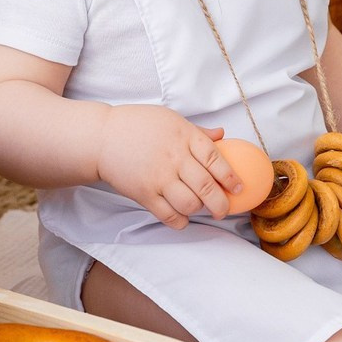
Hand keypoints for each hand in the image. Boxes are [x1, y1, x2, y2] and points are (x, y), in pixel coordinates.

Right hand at [96, 105, 241, 228]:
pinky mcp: (144, 194)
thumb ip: (197, 131)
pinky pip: (168, 215)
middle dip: (221, 203)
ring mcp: (158, 177)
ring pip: (190, 204)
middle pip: (206, 187)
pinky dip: (180, 221)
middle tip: (225, 209)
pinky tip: (183, 218)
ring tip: (202, 211)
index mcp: (184, 136)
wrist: (102, 138)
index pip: (215, 158)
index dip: (230, 176)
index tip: (239, 188)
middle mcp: (174, 158)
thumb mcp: (170, 119)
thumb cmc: (138, 125)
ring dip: (200, 211)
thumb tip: (222, 134)